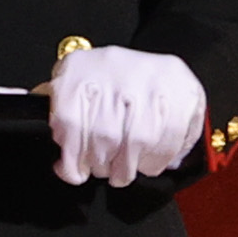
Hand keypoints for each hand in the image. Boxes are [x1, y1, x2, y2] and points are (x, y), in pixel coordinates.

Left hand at [47, 43, 207, 184]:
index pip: (69, 119)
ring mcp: (153, 78)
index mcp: (80, 67)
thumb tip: (53, 149)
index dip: (71, 156)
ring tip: (124, 172)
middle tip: (102, 171)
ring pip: (137, 140)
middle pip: (104, 134)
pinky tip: (150, 163)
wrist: (159, 64)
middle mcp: (116, 66)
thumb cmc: (107, 84)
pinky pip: (168, 138)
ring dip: (129, 167)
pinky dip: (157, 160)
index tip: (72, 171)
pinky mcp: (184, 92)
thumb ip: (55, 110)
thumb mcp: (74, 88)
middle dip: (101, 164)